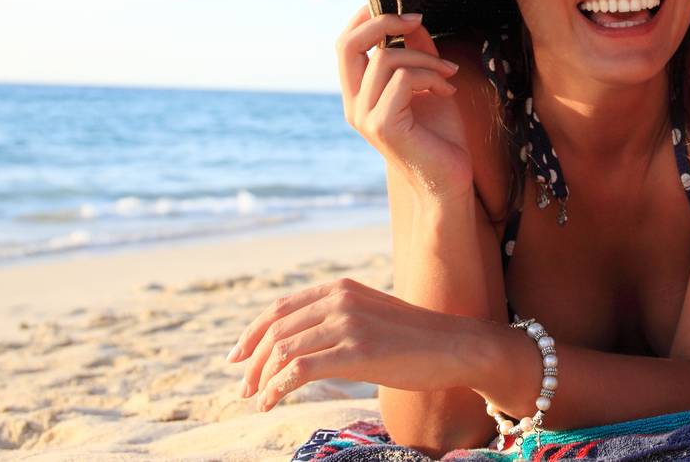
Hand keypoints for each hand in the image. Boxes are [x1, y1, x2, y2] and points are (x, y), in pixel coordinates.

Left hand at [227, 277, 473, 410]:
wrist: (453, 346)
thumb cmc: (413, 338)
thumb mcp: (369, 315)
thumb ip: (336, 318)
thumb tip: (298, 341)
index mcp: (340, 287)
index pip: (279, 309)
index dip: (250, 334)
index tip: (235, 357)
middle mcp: (340, 300)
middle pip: (275, 331)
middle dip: (251, 362)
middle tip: (242, 388)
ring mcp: (348, 324)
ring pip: (282, 351)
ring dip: (260, 379)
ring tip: (256, 398)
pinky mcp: (357, 352)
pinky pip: (298, 370)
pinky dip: (276, 389)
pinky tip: (271, 402)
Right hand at [338, 6, 471, 200]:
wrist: (450, 181)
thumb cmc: (441, 136)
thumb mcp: (429, 83)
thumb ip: (417, 52)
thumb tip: (413, 19)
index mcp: (359, 94)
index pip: (345, 44)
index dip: (366, 17)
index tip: (402, 8)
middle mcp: (354, 105)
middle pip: (347, 44)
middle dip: (383, 21)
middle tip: (418, 19)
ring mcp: (365, 117)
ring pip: (386, 58)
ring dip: (426, 57)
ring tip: (449, 73)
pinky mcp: (383, 126)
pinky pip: (404, 79)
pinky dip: (431, 75)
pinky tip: (448, 90)